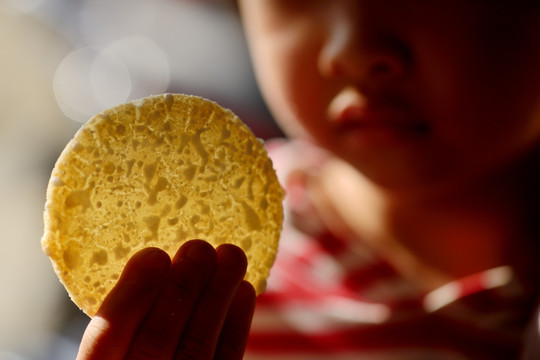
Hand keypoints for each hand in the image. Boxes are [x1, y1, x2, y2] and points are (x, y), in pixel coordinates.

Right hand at [76, 239, 255, 359]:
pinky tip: (243, 290)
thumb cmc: (131, 345)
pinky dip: (235, 325)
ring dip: (217, 297)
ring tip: (231, 254)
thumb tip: (155, 256)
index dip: (131, 296)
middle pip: (155, 343)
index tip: (154, 255)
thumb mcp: (113, 336)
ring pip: (195, 349)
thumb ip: (121, 309)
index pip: (105, 340)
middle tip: (200, 248)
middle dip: (182, 289)